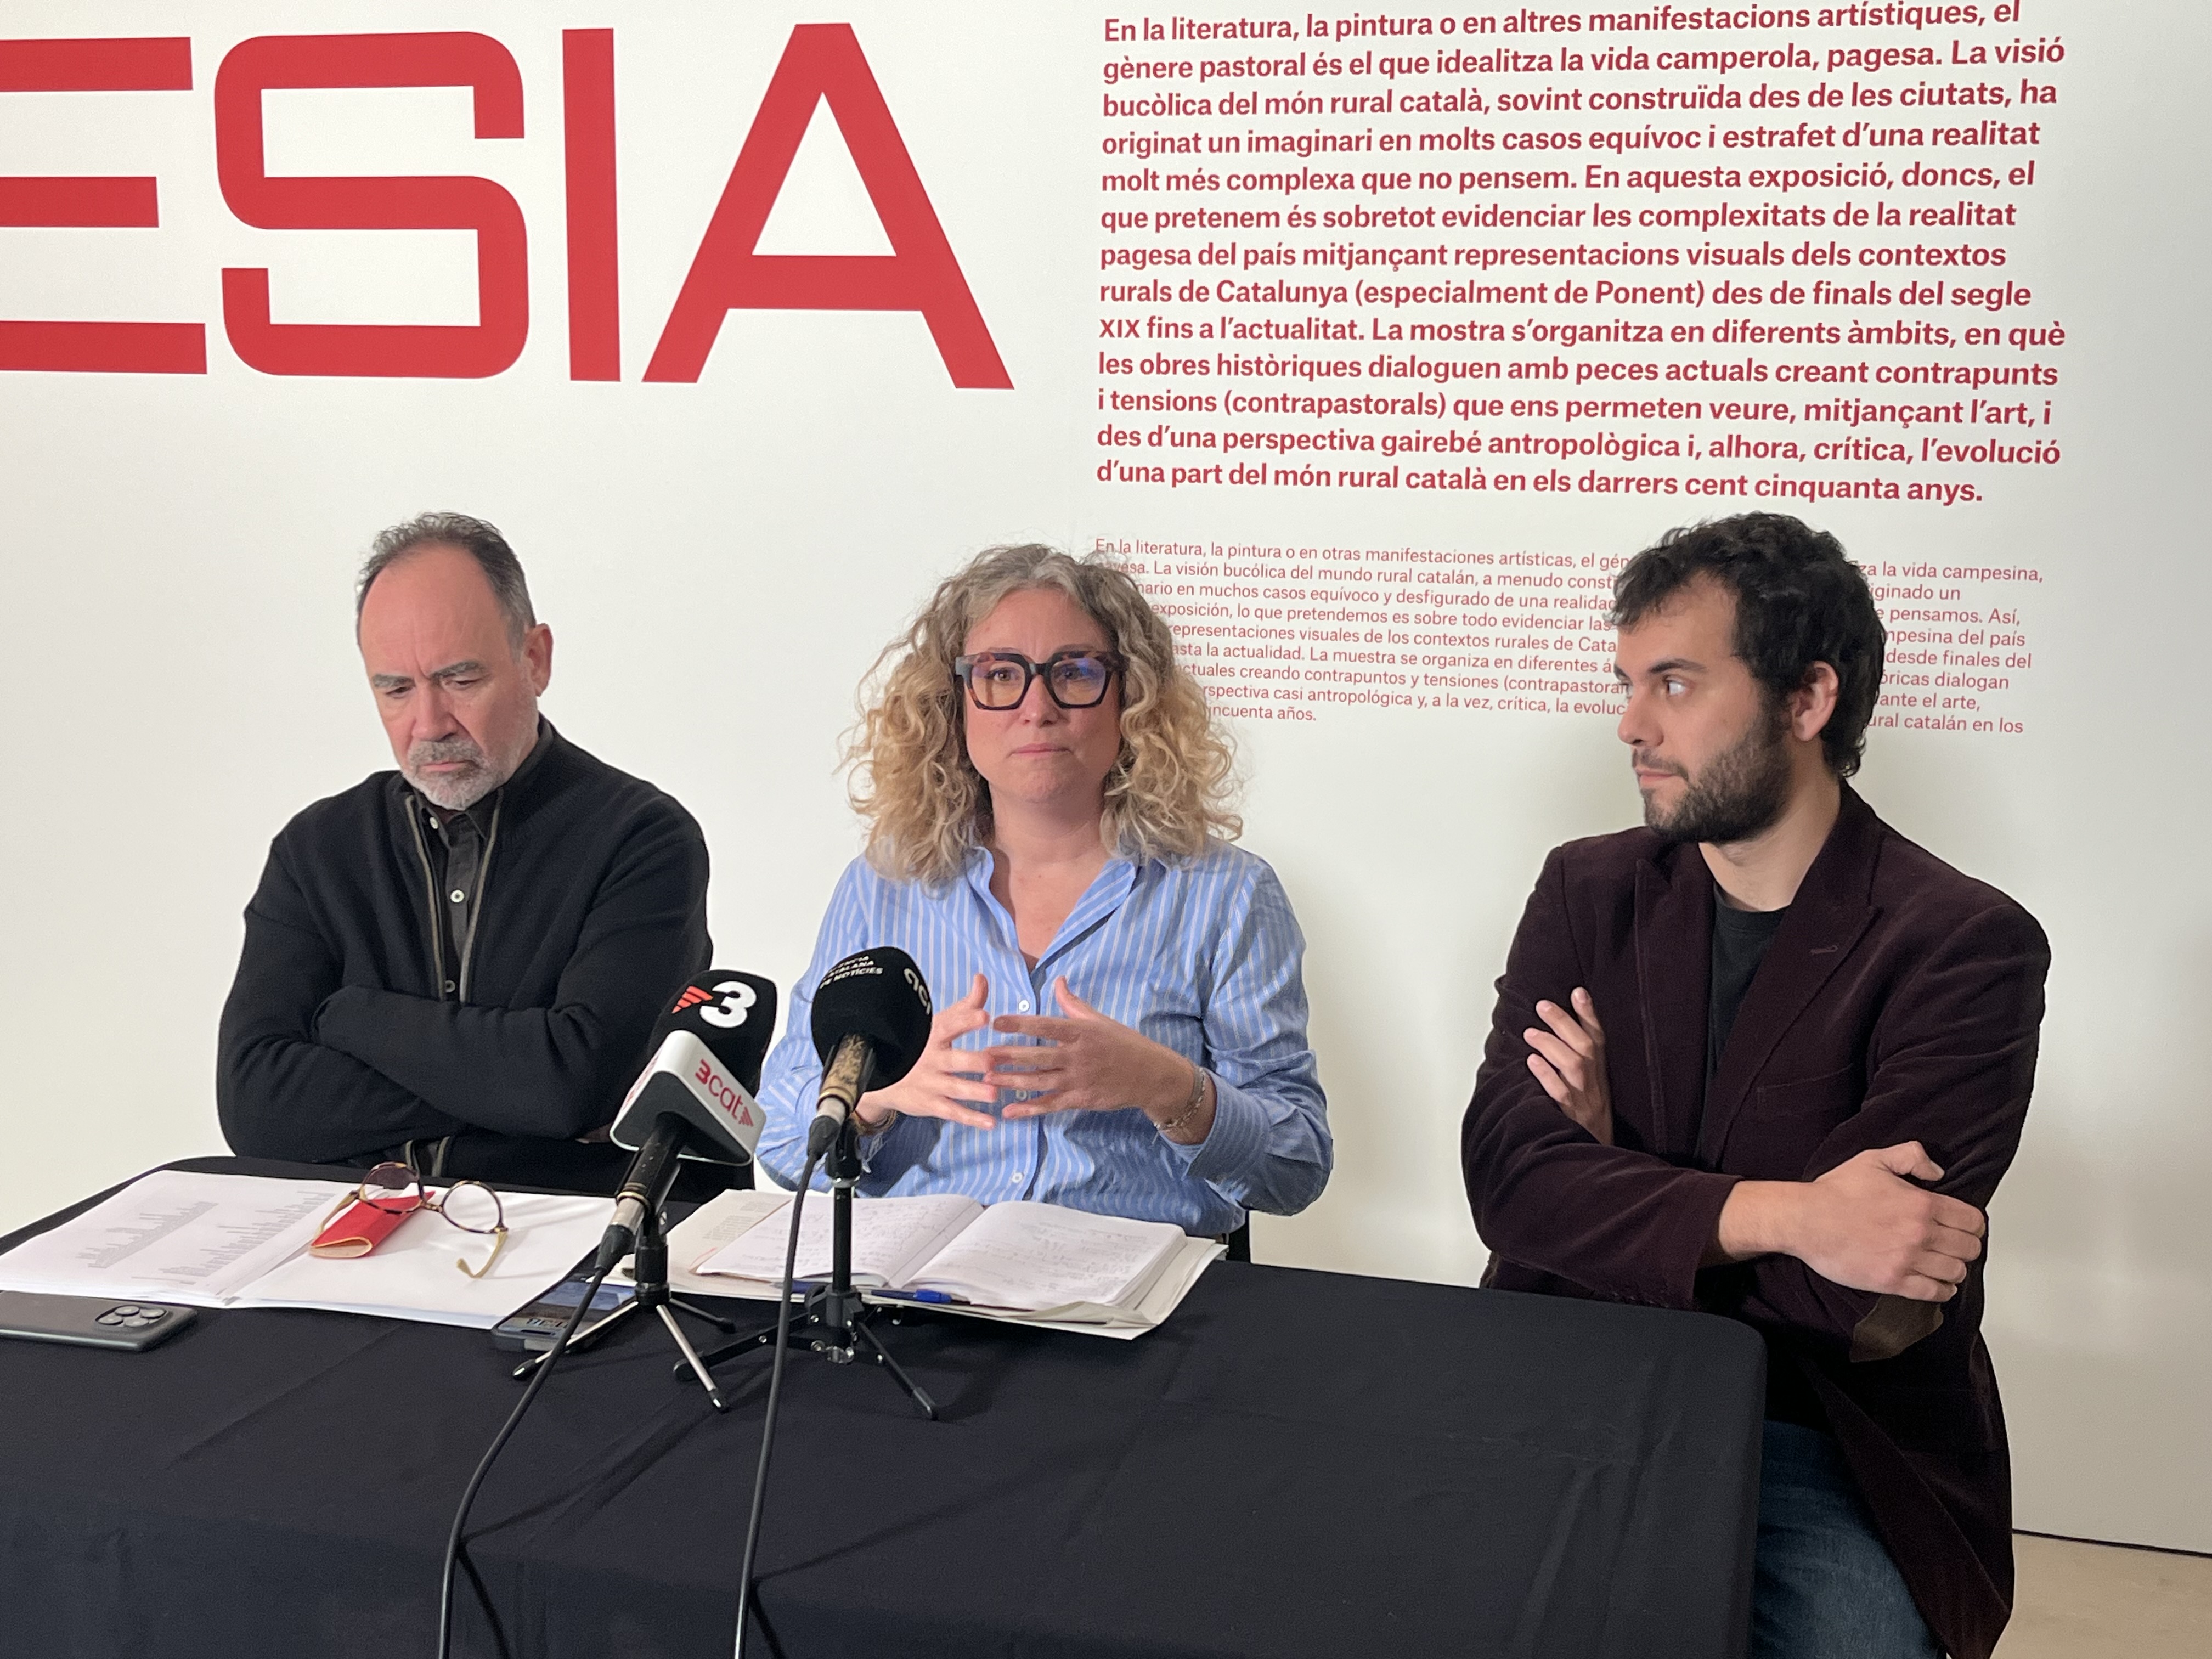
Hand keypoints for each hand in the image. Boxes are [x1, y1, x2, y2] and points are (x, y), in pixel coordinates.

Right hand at [856, 973, 997, 1130]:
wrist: (882, 1079)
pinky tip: (991, 1122)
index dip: (966, 1020)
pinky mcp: (931, 1104)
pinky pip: (953, 1112)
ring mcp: (931, 1083)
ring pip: (954, 1088)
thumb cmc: (921, 1046)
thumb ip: (965, 1005)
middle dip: (973, 1061)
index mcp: (935, 1035)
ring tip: (994, 1094)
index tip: (984, 1016)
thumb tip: (982, 978)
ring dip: (974, 1091)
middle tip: (992, 1061)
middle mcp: (932, 1059)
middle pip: (954, 1060)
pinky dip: (971, 1118)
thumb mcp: (938, 1024)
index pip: (951, 1024)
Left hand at [982, 978, 1192, 1125]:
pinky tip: (1008, 1111)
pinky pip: (1050, 1105)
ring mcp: (1079, 1079)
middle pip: (1037, 1056)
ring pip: (1039, 1082)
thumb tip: (1057, 980)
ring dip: (1011, 1082)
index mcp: (1081, 1032)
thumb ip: (1073, 1003)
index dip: (1019, 1024)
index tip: (995, 1021)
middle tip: (981, 1055)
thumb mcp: (1100, 1020)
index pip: (1045, 1025)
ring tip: (987, 1080)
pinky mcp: (1081, 1100)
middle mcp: (1078, 1056)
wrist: (1151, 1075)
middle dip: (1007, 1056)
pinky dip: (1028, 1109)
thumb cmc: (1125, 1044)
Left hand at [1525, 988, 1610, 1144]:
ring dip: (1551, 1045)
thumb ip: (1577, 1066)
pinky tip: (1532, 1062)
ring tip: (1530, 1033)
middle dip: (1564, 1023)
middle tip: (1543, 1006)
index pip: (1599, 1040)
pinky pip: (1561, 1093)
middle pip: (1585, 1047)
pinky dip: (1547, 1075)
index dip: (1589, 1015)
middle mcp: (1596, 1086)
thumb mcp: (1590, 1093)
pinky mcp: (1572, 1118)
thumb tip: (1553, 1036)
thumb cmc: (1587, 1124)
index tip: (1578, 992)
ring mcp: (1585, 1101)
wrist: (1597, 1160)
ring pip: (1574, 1066)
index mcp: (1601, 1077)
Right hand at [1717, 1143, 1986, 1302]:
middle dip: (1966, 1246)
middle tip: (1954, 1245)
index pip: (1973, 1220)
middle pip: (1970, 1248)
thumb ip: (1912, 1156)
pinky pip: (1935, 1293)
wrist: (1806, 1220)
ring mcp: (1908, 1260)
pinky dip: (1943, 1290)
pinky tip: (1937, 1283)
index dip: (1973, 1224)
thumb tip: (1938, 1171)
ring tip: (1945, 1264)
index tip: (1965, 1226)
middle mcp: (1921, 1233)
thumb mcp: (1874, 1159)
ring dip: (1954, 1268)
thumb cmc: (1835, 1192)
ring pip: (1956, 1272)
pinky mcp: (1893, 1281)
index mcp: (1922, 1203)